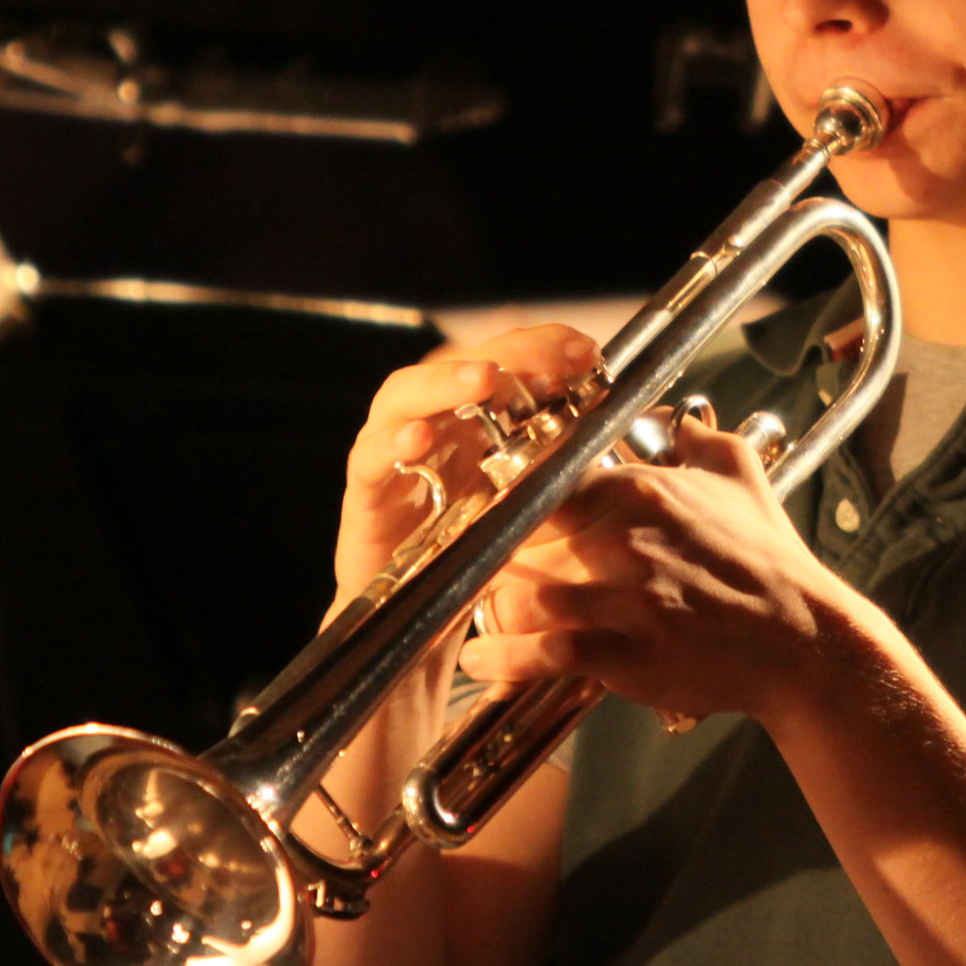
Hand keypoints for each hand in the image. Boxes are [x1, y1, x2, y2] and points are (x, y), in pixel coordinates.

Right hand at [330, 323, 600, 613]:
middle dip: (508, 357)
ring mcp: (394, 451)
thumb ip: (552, 455)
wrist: (419, 619)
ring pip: (404, 395)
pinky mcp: (366, 491)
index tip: (585, 354)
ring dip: (445, 382)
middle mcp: (433, 423)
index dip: (543, 347)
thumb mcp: (526, 500)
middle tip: (549, 368)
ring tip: (485, 379)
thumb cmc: (472, 552)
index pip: (506, 359)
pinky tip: (422, 437)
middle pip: (459, 364)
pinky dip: (394, 442)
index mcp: (475, 417)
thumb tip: (599, 408)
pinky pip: (372, 457)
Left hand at [458, 412, 841, 726]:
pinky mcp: (622, 653)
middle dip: (491, 559)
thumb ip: (701, 441)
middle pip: (515, 540)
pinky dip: (502, 658)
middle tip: (478, 571)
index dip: (507, 502)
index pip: (540, 482)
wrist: (801, 640)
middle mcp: (620, 538)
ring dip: (491, 609)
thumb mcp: (741, 479)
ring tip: (479, 617)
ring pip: (516, 596)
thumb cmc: (769, 563)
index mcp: (637, 490)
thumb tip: (680, 419)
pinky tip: (484, 658)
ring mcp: (620, 598)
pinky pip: (538, 652)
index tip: (492, 518)